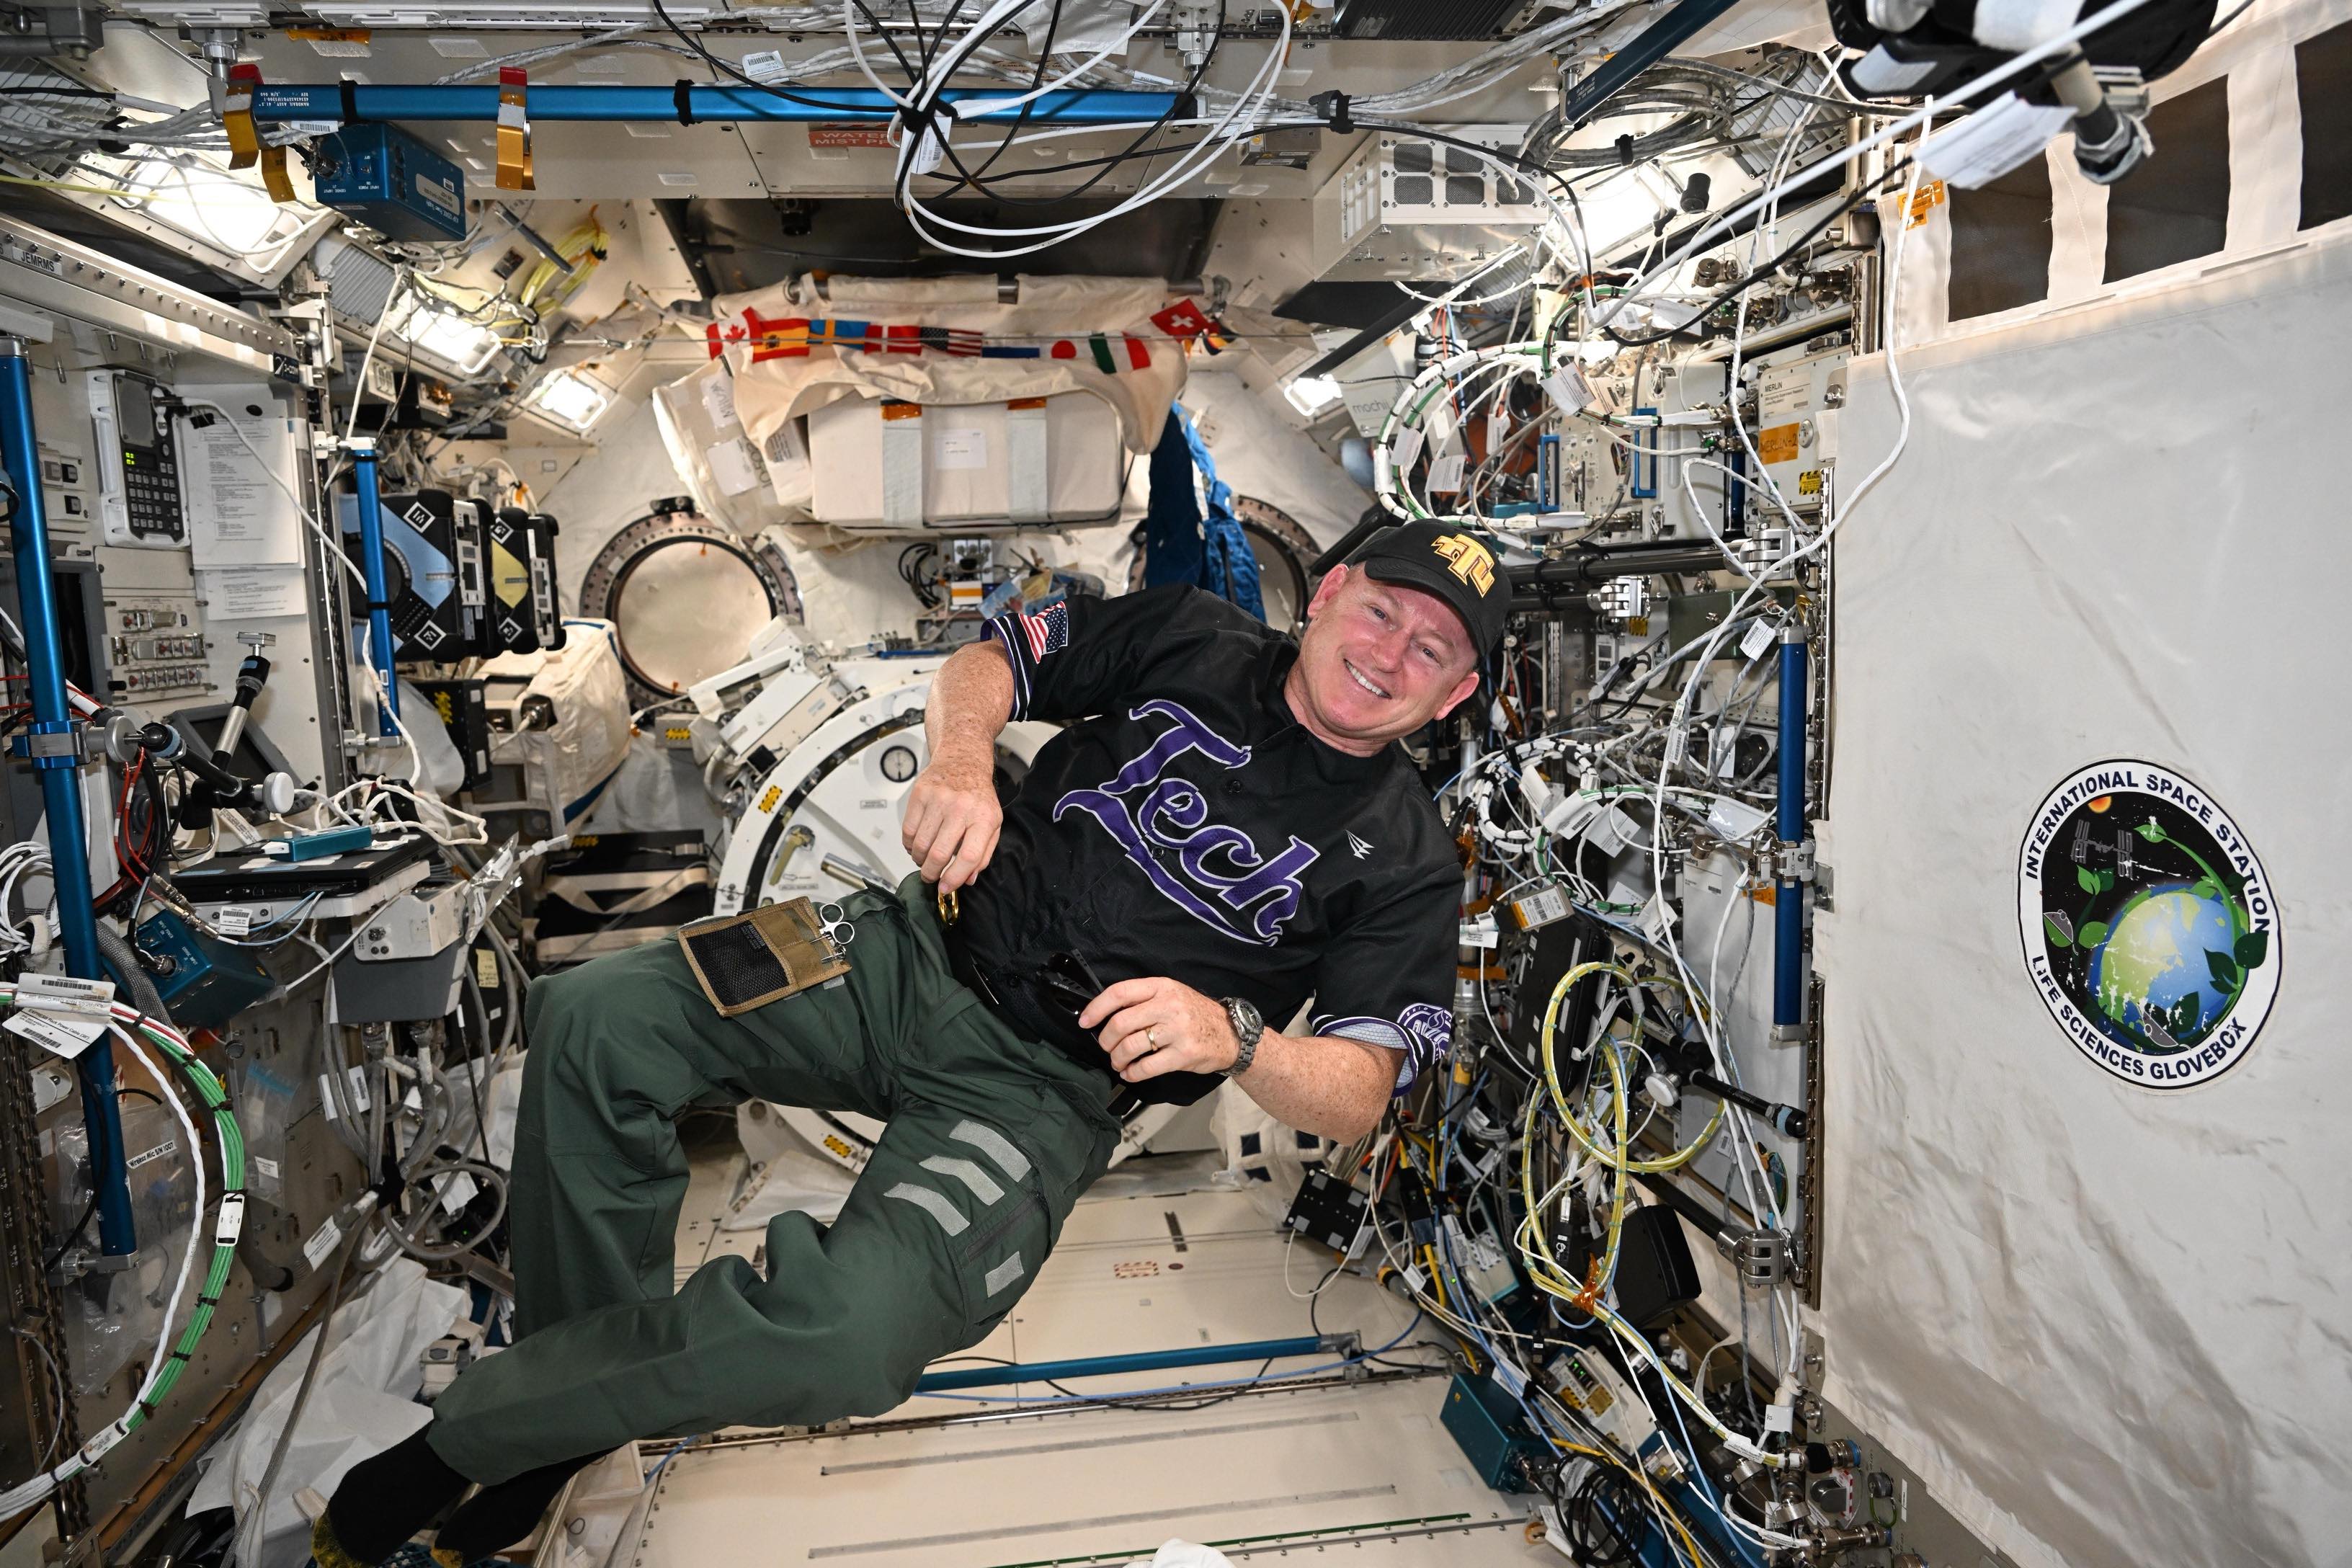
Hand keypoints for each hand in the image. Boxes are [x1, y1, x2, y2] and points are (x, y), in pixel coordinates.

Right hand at [900, 755, 999, 892]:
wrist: (963, 761)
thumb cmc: (977, 795)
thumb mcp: (992, 824)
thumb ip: (982, 854)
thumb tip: (967, 879)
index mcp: (984, 817)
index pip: (969, 856)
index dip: (955, 878)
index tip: (946, 888)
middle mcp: (961, 807)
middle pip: (940, 854)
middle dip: (932, 873)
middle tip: (931, 877)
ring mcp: (939, 799)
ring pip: (920, 844)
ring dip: (919, 860)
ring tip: (924, 860)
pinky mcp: (920, 794)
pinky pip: (907, 830)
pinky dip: (909, 845)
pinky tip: (916, 844)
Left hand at [1078, 977, 1238, 1083]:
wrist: (1230, 1034)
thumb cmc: (1195, 1014)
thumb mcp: (1172, 994)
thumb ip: (1144, 999)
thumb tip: (1106, 1014)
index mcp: (1162, 987)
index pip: (1120, 992)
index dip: (1097, 1008)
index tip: (1085, 1021)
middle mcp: (1168, 1006)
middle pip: (1121, 1023)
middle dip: (1106, 1040)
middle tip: (1107, 1047)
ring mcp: (1176, 1031)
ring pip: (1130, 1046)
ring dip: (1117, 1059)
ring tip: (1119, 1062)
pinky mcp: (1183, 1054)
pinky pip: (1147, 1067)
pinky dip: (1132, 1073)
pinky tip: (1130, 1073)